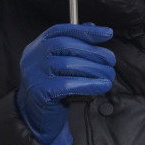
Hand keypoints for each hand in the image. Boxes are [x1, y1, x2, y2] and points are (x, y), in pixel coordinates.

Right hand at [16, 23, 114, 144]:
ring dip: (95, 69)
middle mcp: (33, 57)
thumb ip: (74, 44)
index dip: (86, 31)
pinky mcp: (41, 92)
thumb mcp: (61, 63)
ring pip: (69, 65)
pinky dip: (89, 84)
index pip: (61, 30)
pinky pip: (69, 85)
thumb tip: (93, 26)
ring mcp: (34, 74)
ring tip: (109, 75)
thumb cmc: (52, 88)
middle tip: (111, 60)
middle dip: (93, 52)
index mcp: (37, 46)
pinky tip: (102, 86)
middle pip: (66, 46)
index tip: (107, 33)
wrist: (37, 118)